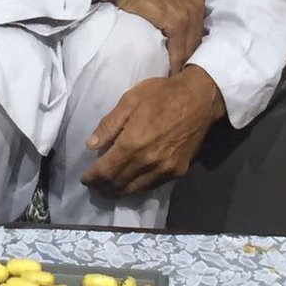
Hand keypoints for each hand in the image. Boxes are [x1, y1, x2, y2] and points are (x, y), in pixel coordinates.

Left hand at [81, 66, 225, 195]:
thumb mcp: (130, 99)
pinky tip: (131, 182)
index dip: (92, 177)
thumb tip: (91, 145)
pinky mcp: (178, 172)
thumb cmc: (162, 94)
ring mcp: (165, 170)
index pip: (106, 170)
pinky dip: (137, 187)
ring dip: (119, 191)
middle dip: (102, 187)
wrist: (200, 99)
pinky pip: (152, 186)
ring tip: (108, 188)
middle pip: (118, 183)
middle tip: (94, 185)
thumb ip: (110, 124)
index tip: (84, 178)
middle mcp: (148, 162)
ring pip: (135, 189)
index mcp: (133, 142)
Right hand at [97, 0, 205, 73]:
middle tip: (183, 72)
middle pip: (198, 38)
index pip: (200, 26)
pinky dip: (175, 63)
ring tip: (177, 77)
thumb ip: (174, 1)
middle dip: (191, 55)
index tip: (185, 57)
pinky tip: (171, 73)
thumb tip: (173, 19)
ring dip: (184, 63)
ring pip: (191, 46)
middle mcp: (197, 3)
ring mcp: (188, 12)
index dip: (192, 43)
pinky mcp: (177, 21)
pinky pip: (180, 50)